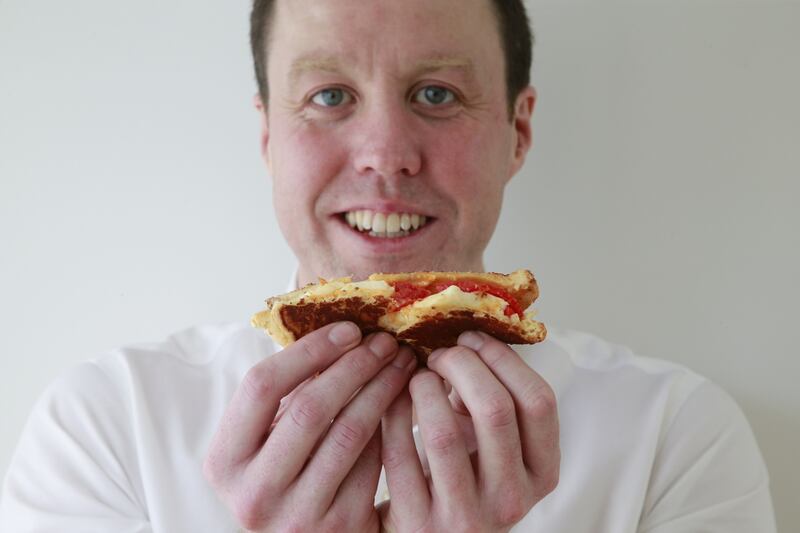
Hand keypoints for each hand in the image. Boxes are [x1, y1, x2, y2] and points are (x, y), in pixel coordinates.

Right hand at [203, 322, 416, 531]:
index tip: (348, 329)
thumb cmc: (284, 476)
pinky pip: (373, 461)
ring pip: (348, 432)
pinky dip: (390, 425)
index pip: (262, 386)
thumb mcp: (265, 441)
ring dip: (381, 388)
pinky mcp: (340, 527)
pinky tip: (402, 401)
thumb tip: (338, 332)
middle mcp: (253, 494)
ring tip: (400, 363)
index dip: (309, 350)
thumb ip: (285, 396)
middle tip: (383, 341)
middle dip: (354, 365)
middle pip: (309, 407)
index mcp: (224, 461)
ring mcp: (297, 516)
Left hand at [379, 331, 559, 532]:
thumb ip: (491, 399)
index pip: (538, 401)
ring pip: (443, 432)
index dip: (502, 359)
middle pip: (495, 408)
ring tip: (415, 378)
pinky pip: (399, 453)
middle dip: (461, 365)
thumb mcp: (493, 446)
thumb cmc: (461, 478)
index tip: (471, 338)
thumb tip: (467, 330)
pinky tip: (390, 400)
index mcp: (540, 472)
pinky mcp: (421, 524)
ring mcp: (467, 516)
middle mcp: (512, 499)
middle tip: (439, 354)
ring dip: (423, 388)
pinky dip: (391, 415)